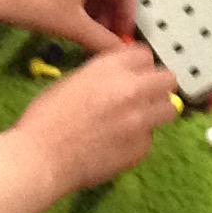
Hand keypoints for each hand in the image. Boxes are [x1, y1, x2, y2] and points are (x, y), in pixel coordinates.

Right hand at [14, 39, 176, 195]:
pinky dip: (138, 142)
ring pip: (169, 109)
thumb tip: (117, 80)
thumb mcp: (72, 81)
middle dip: (157, 86)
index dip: (139, 65)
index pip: (145, 54)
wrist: (41, 157)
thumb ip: (101, 76)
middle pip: (167, 79)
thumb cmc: (45, 118)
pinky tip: (117, 146)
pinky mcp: (141, 148)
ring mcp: (140, 119)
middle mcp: (131, 88)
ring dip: (156, 112)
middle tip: (145, 96)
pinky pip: (149, 139)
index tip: (134, 74)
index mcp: (110, 68)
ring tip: (138, 121)